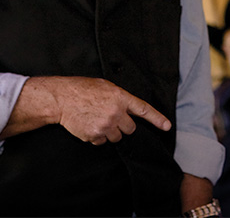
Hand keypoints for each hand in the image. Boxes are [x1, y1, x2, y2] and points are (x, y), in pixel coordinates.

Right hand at [0, 76, 170, 144]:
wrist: (62, 98)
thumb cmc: (82, 89)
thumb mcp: (106, 86)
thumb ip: (120, 97)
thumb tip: (127, 108)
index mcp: (121, 97)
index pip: (143, 109)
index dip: (157, 119)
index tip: (166, 126)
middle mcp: (116, 112)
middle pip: (130, 129)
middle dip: (123, 125)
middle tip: (111, 118)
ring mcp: (106, 125)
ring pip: (117, 137)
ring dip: (110, 132)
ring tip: (97, 120)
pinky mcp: (95, 135)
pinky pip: (102, 142)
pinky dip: (97, 137)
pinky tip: (89, 125)